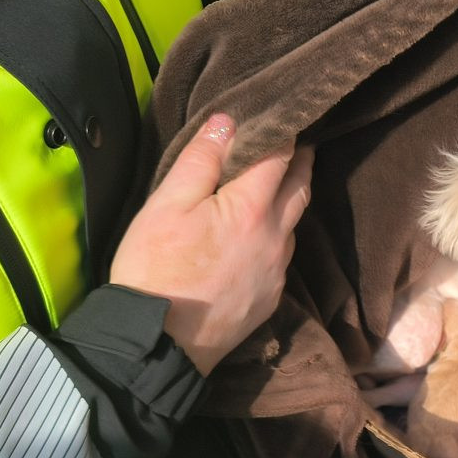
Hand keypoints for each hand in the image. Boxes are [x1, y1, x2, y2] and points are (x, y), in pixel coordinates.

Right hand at [110, 113, 314, 374]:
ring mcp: (278, 271)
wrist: (159, 342)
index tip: (283, 114)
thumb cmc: (156, 268)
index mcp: (253, 209)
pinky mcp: (270, 297)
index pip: (281, 157)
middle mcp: (277, 238)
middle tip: (295, 140)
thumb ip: (201, 160)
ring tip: (277, 181)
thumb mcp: (168, 204)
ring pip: (294, 224)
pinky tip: (260, 232)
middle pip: (301, 188)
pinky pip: (282, 255)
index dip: (283, 132)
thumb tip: (228, 122)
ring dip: (290, 199)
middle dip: (300, 161)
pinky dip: (278, 233)